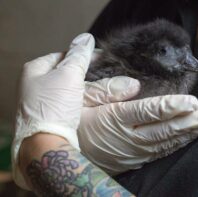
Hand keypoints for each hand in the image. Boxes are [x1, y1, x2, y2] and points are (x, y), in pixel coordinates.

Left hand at [13, 33, 94, 186]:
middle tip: (104, 73)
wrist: (46, 144)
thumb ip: (79, 56)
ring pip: (69, 88)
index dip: (82, 55)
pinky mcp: (51, 115)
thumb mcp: (69, 75)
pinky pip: (69, 102)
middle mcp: (35, 84)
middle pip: (66, 72)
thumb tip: (86, 38)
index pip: (63, 54)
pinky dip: (81, 100)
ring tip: (103, 87)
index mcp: (35, 69)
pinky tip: (91, 102)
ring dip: (86, 87)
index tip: (101, 58)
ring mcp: (42, 101)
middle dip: (85, 72)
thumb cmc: (54, 107)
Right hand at [78, 77, 197, 174]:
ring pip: (166, 142)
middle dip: (190, 121)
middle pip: (164, 129)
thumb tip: (134, 86)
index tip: (192, 101)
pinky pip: (160, 152)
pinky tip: (188, 138)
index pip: (149, 112)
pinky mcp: (134, 160)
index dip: (172, 107)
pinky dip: (176, 144)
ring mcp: (132, 152)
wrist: (61, 155)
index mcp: (114, 119)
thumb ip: (107, 91)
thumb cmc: (72, 122)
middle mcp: (127, 137)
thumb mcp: (81, 99)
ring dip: (188, 133)